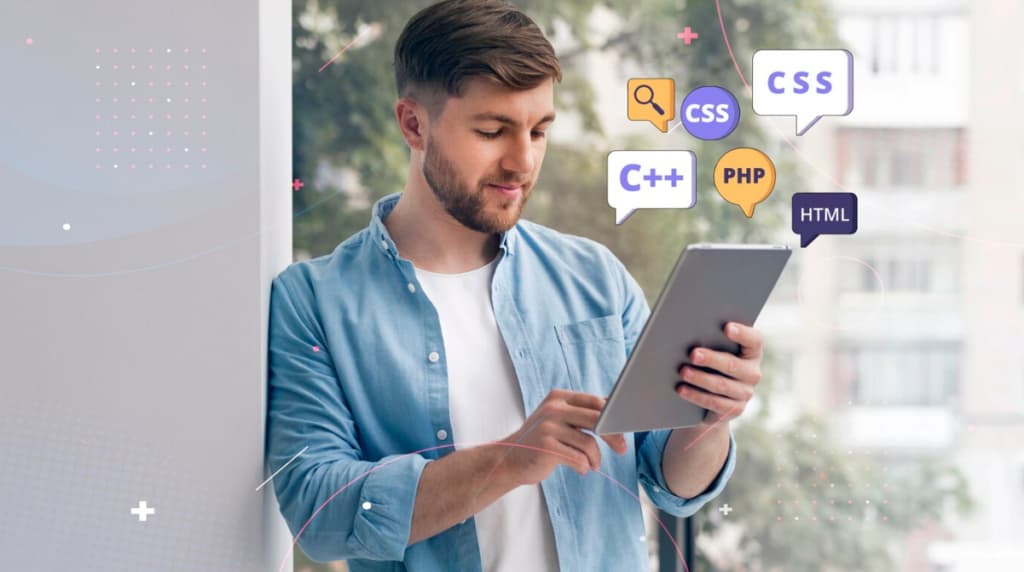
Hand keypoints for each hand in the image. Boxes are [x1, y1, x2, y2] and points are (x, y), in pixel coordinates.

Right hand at [496, 389, 627, 485]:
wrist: (509, 460)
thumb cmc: (541, 441)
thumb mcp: (558, 421)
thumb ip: (582, 416)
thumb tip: (616, 417)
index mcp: (558, 398)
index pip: (595, 401)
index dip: (614, 416)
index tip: (624, 429)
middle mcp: (553, 408)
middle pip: (596, 419)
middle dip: (613, 436)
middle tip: (621, 449)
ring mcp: (548, 427)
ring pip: (588, 442)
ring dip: (595, 458)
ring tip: (592, 465)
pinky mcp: (546, 446)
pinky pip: (578, 458)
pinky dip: (584, 466)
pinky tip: (581, 468)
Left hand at [676, 322, 762, 425]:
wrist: (711, 396)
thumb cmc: (711, 363)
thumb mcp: (714, 350)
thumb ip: (710, 340)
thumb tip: (688, 333)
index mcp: (752, 352)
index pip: (754, 340)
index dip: (742, 333)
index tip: (726, 327)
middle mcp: (752, 372)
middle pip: (733, 365)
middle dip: (711, 359)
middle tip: (693, 354)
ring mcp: (745, 392)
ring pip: (722, 385)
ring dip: (700, 378)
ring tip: (683, 372)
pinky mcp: (734, 409)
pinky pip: (714, 403)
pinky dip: (696, 395)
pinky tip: (681, 389)